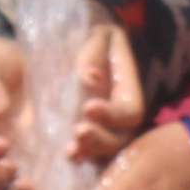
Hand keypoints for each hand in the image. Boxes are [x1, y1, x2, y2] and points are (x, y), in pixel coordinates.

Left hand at [69, 24, 148, 163]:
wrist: (71, 38)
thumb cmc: (87, 32)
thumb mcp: (95, 32)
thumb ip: (92, 52)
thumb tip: (90, 78)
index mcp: (126, 90)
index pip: (130, 112)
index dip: (112, 114)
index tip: (88, 107)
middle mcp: (118, 116)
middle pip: (119, 140)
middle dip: (100, 139)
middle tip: (78, 132)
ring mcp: (102, 129)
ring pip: (103, 153)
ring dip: (88, 152)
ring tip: (69, 150)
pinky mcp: (81, 137)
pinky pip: (84, 155)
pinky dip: (74, 157)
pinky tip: (59, 156)